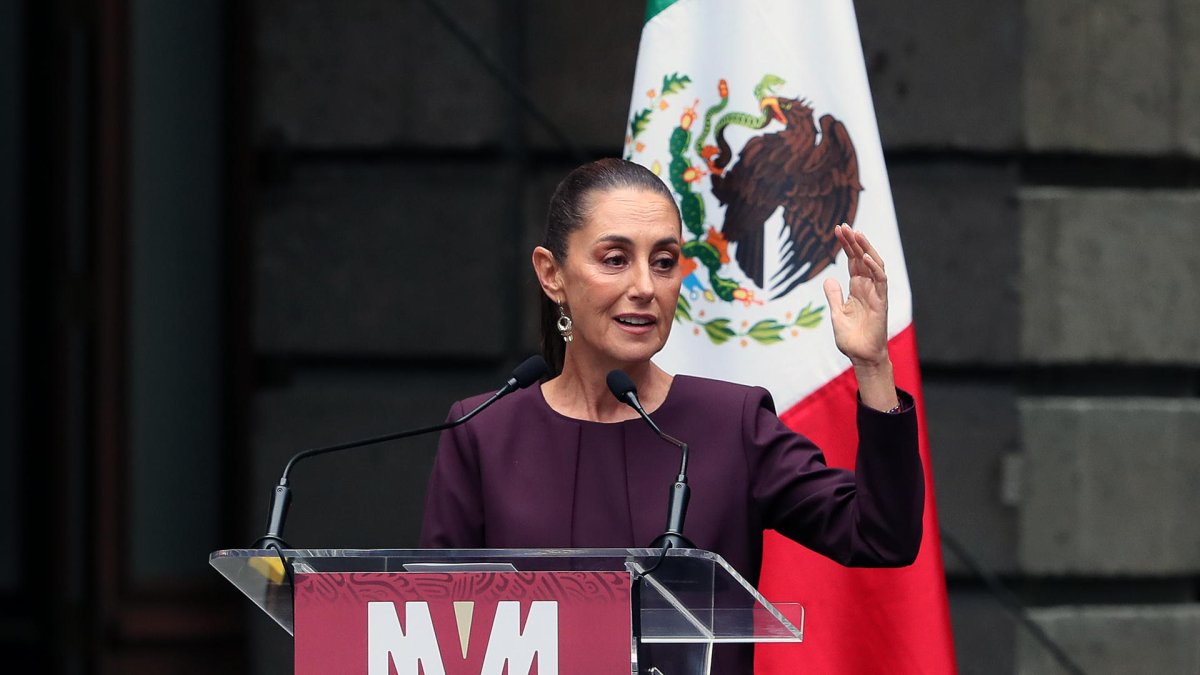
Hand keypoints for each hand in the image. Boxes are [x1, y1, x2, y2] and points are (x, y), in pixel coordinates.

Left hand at [823, 223, 889, 366]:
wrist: (861, 357)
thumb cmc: (851, 338)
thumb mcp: (837, 313)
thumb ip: (834, 295)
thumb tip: (828, 279)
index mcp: (856, 288)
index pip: (852, 261)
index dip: (846, 245)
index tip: (838, 230)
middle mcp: (867, 287)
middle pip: (862, 258)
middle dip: (853, 241)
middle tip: (843, 225)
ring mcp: (876, 293)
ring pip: (874, 264)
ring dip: (866, 248)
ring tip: (856, 233)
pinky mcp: (881, 302)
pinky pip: (881, 281)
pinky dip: (874, 268)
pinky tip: (865, 257)